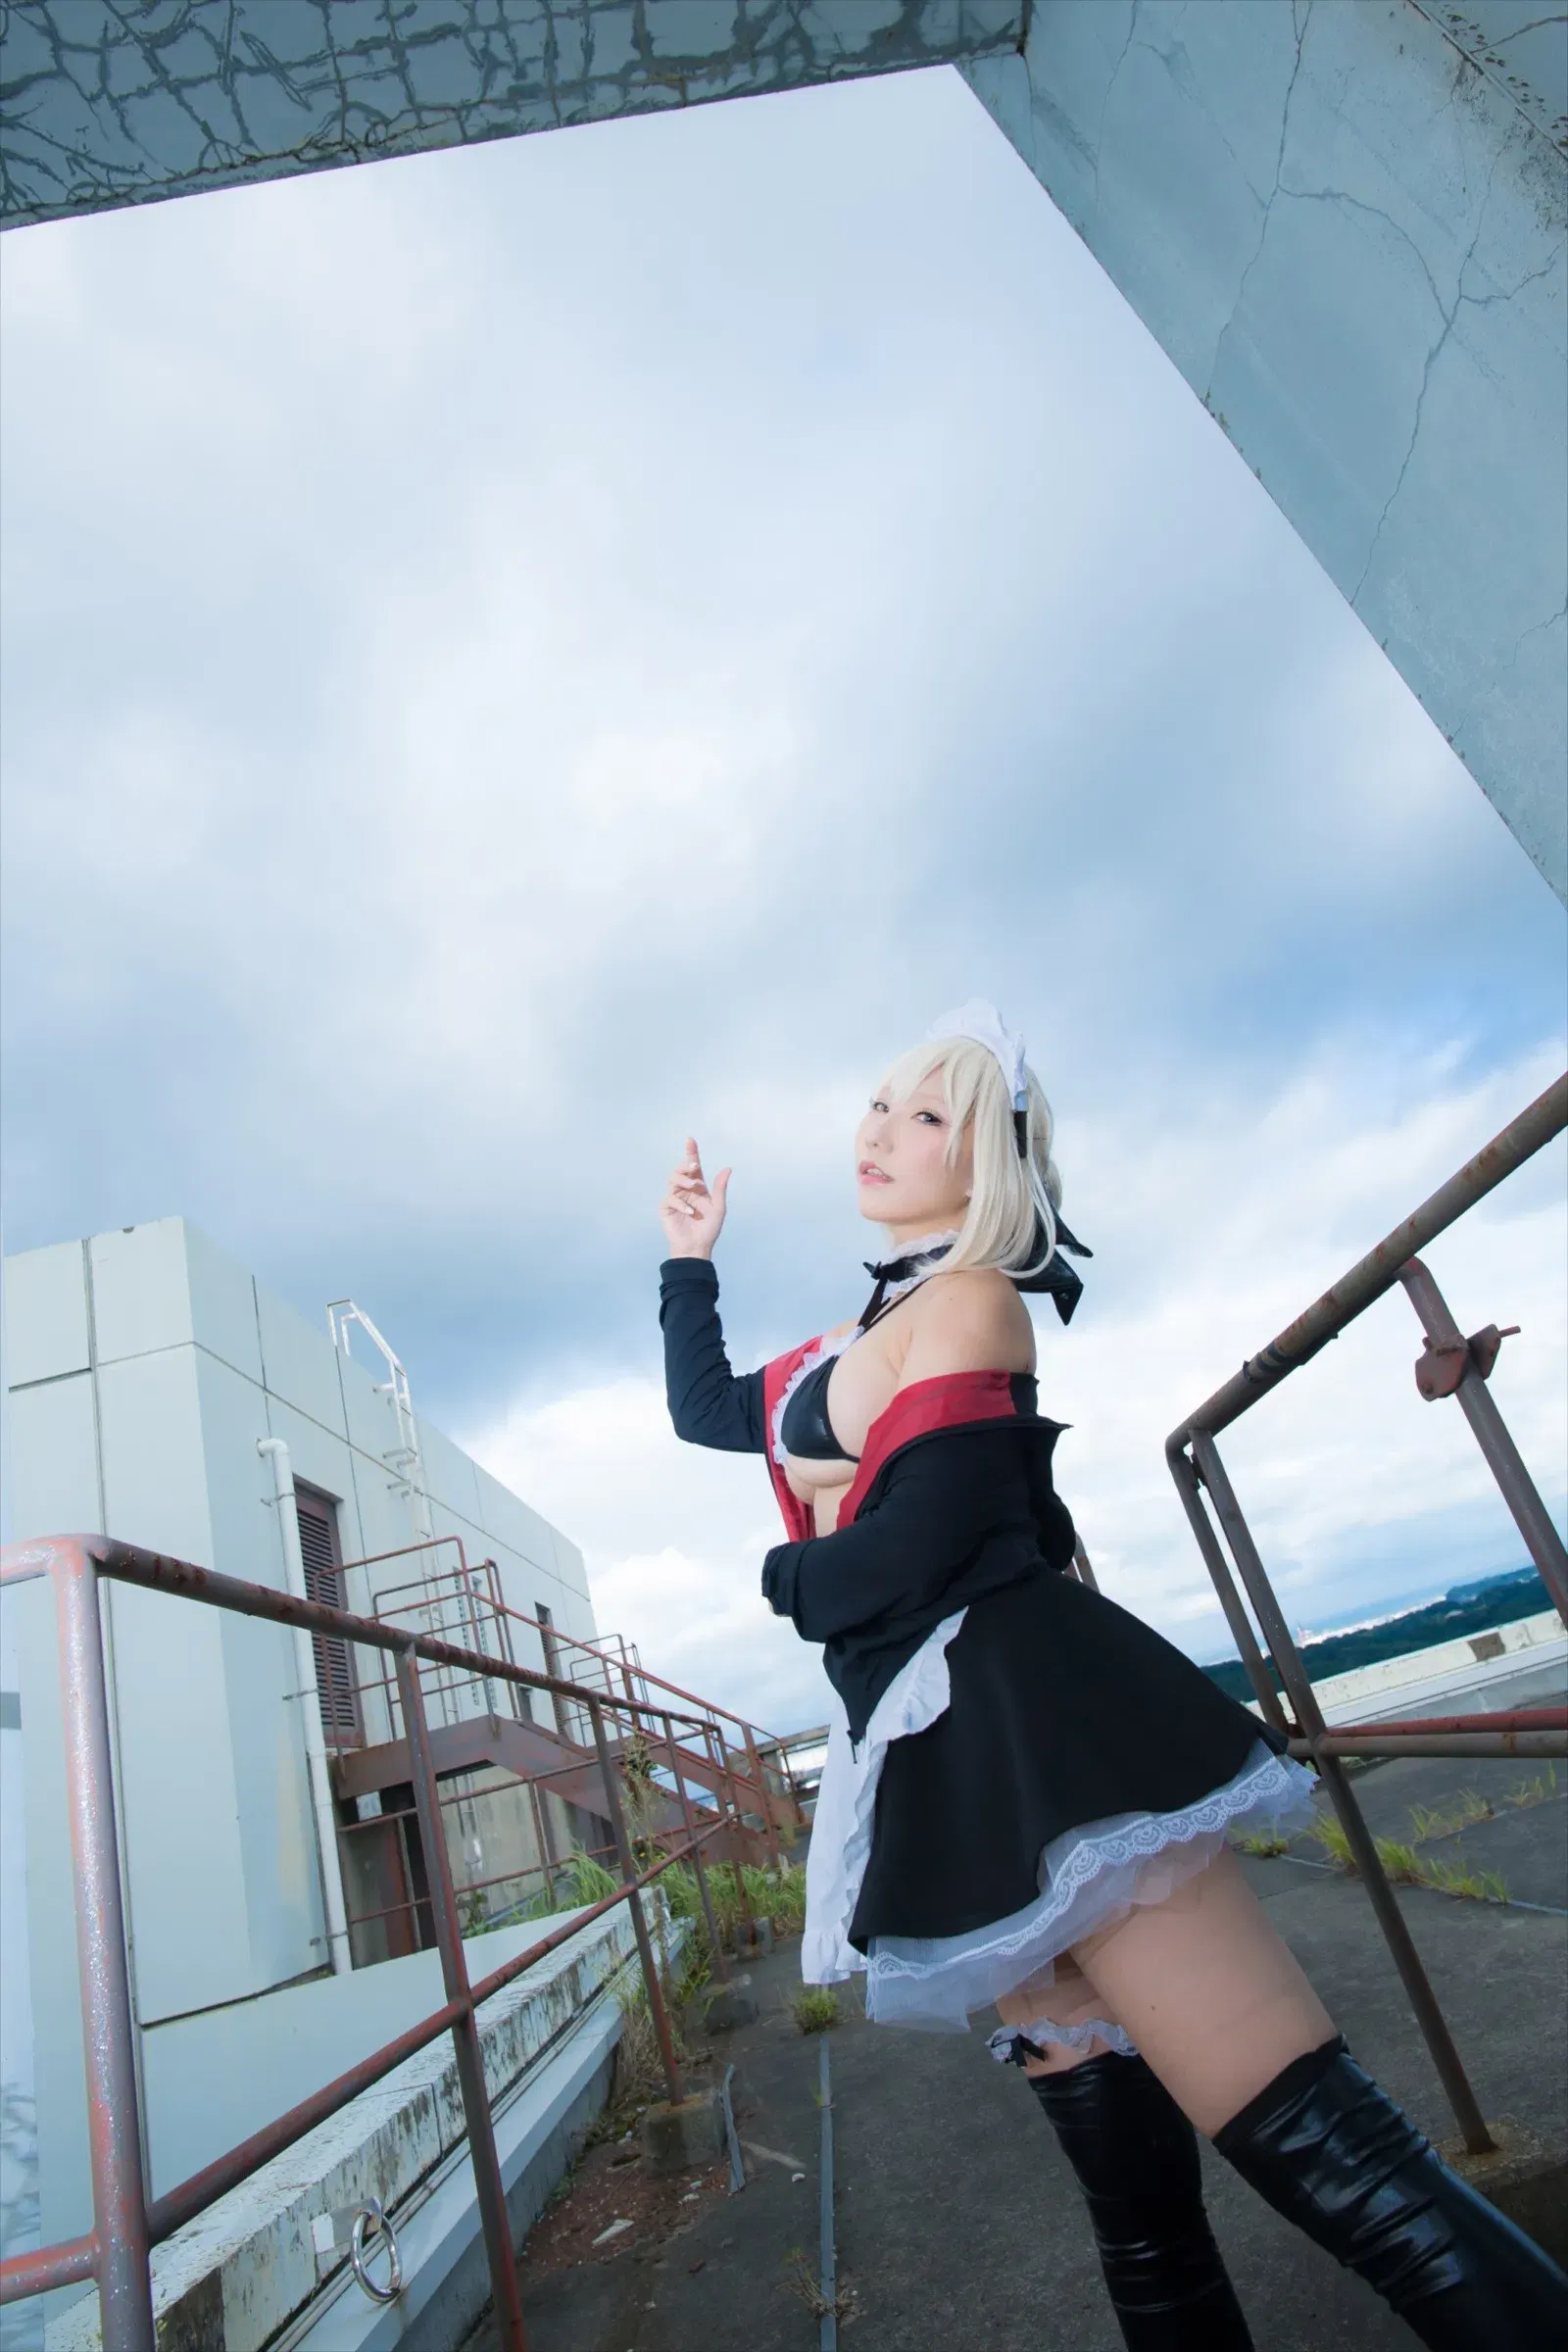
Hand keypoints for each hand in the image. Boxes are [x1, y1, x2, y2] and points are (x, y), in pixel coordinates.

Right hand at [660, 1137, 730, 1259]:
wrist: (697, 1247)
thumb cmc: (708, 1229)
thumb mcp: (719, 1208)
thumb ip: (720, 1188)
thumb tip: (728, 1168)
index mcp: (698, 1188)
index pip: (694, 1167)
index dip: (691, 1152)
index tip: (690, 1140)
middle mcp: (685, 1190)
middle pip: (680, 1169)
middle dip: (686, 1165)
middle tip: (695, 1168)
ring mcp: (675, 1198)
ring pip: (672, 1179)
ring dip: (683, 1179)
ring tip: (694, 1187)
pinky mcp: (666, 1208)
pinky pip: (670, 1199)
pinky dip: (681, 1204)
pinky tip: (690, 1212)